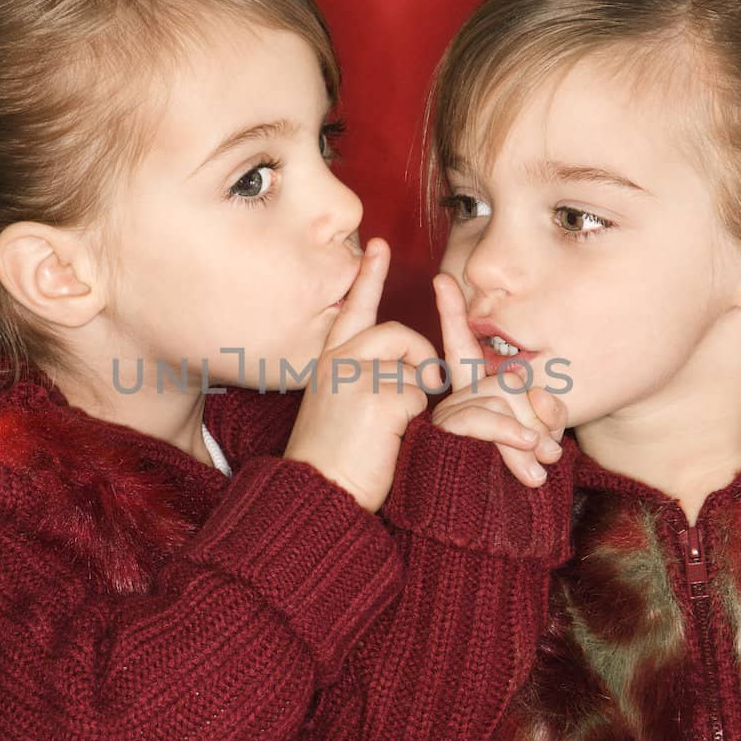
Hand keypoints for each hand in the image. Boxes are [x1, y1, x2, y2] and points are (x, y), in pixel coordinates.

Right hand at [284, 238, 444, 511]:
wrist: (317, 495)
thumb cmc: (328, 463)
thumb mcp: (334, 409)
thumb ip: (358, 380)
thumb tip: (402, 370)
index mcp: (327, 362)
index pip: (351, 310)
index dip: (366, 277)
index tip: (376, 245)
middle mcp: (338, 362)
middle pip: (397, 333)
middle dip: (418, 358)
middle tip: (423, 387)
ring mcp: (357, 376)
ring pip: (414, 368)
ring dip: (416, 398)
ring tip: (394, 426)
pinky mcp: (379, 397)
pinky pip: (418, 395)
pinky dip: (416, 420)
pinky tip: (391, 439)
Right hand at [430, 272, 567, 487]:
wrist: (473, 537)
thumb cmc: (506, 490)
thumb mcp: (533, 443)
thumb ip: (541, 416)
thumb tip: (548, 403)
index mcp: (469, 397)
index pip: (461, 346)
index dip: (451, 312)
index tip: (442, 280)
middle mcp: (452, 401)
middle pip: (503, 378)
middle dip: (537, 410)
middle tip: (551, 448)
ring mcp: (446, 418)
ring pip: (498, 396)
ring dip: (530, 431)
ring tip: (545, 462)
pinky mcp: (444, 436)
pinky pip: (482, 419)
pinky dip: (511, 433)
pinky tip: (530, 456)